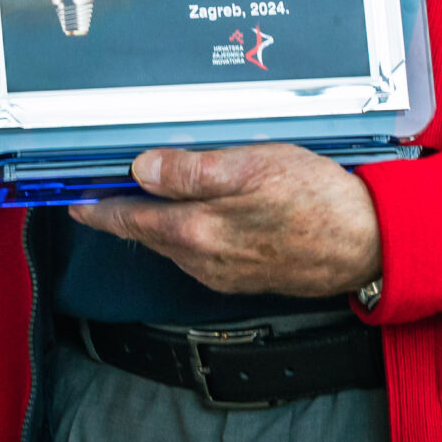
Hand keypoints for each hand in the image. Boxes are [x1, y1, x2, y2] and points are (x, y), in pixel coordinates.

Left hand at [70, 144, 383, 298]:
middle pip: (148, 233)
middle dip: (123, 213)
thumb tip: (143, 169)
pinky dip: (186, 231)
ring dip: (155, 221)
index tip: (75, 201)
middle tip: (101, 192)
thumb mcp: (252, 166)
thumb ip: (192, 170)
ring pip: (174, 243)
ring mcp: (223, 272)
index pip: (129, 220)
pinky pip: (201, 251)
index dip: (99, 208)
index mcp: (195, 231)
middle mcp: (202, 259)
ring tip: (144, 195)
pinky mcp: (245, 275)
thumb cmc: (316, 200)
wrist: (367, 244)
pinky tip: (196, 213)